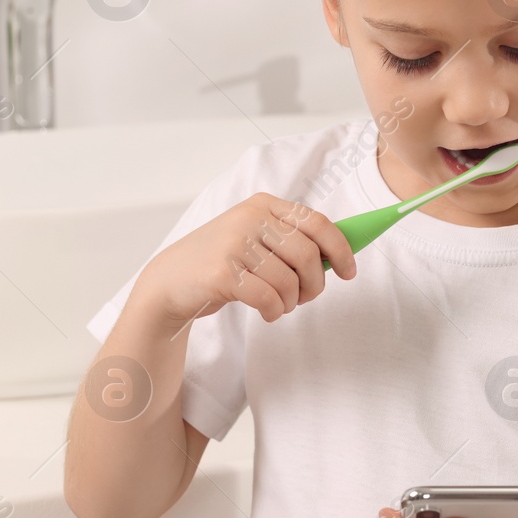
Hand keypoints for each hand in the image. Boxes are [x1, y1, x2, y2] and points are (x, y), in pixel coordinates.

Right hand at [133, 192, 357, 329]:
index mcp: (263, 205)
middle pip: (308, 255)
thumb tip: (338, 256)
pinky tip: (267, 312)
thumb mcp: (254, 239)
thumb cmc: (222, 264)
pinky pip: (269, 298)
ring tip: (281, 306)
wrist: (169, 283)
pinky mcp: (223, 272)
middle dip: (315, 284)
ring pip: (289, 281)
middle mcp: (250, 218)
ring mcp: (234, 244)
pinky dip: (275, 312)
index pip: (317, 222)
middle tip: (306, 298)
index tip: (348, 272)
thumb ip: (290, 240)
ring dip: (292, 302)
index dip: (340, 249)